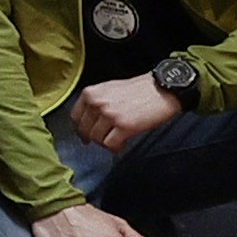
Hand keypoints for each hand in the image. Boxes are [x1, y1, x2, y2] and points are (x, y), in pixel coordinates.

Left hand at [68, 71, 184, 153]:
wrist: (161, 89)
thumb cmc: (138, 89)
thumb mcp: (108, 89)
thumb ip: (95, 102)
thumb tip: (87, 121)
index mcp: (90, 93)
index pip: (75, 117)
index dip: (80, 129)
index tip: (85, 135)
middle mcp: (96, 103)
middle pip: (85, 130)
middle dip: (94, 138)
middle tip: (104, 140)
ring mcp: (109, 115)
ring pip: (97, 139)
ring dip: (106, 143)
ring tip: (116, 140)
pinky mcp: (124, 126)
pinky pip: (111, 145)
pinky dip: (116, 148)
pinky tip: (122, 144)